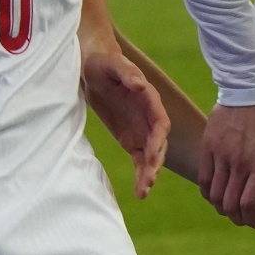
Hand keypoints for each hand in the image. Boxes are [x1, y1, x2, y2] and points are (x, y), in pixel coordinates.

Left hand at [82, 46, 169, 198]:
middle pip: (159, 143)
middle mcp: (149, 117)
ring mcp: (141, 130)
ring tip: (143, 192)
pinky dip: (141, 175)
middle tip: (149, 179)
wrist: (93, 68)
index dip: (158, 138)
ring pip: (151, 156)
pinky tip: (140, 192)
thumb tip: (141, 85)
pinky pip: (139, 161)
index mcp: (150, 99)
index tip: (153, 153)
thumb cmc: (104, 62)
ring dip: (149, 174)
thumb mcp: (113, 64)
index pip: (160, 122)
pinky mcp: (131, 140)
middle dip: (155, 162)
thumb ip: (128, 74)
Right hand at [200, 99, 254, 227]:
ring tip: (228, 209)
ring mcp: (221, 155)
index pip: (250, 204)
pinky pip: (203, 178)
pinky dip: (208, 192)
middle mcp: (239, 163)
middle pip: (230, 204)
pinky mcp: (208, 146)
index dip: (250, 219)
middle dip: (236, 218)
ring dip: (221, 208)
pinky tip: (214, 195)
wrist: (250, 90)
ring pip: (214, 194)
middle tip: (241, 219)